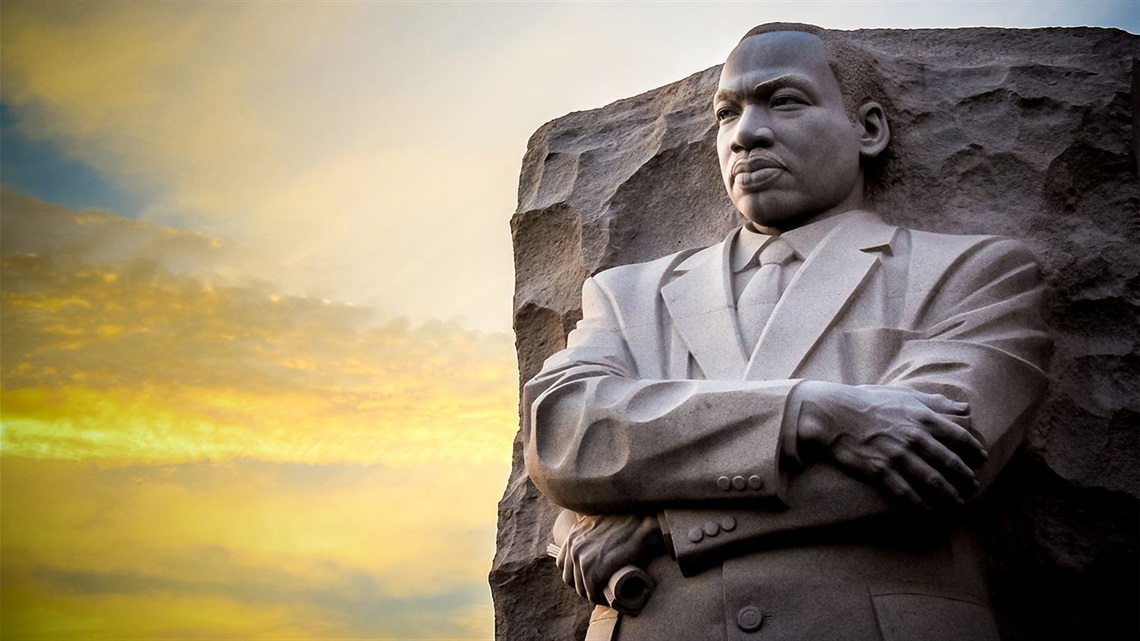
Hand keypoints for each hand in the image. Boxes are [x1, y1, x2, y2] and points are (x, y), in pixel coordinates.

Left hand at [556, 513, 662, 605]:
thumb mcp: (600, 521)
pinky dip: (598, 598)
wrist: (642, 526)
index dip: (573, 574)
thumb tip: (594, 542)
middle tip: (597, 590)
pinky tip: (606, 598)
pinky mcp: (595, 570)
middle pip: (569, 577)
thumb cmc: (628, 523)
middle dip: (581, 586)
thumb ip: (591, 531)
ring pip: (580, 587)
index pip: (562, 562)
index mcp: (573, 535)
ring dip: (591, 594)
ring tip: (603, 595)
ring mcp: (583, 559)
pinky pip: (592, 592)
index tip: (586, 578)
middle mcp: (574, 546)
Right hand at [794, 381, 985, 510]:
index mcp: (922, 417)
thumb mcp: (904, 395)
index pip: (960, 437)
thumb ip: (936, 402)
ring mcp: (897, 456)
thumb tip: (966, 408)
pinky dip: (921, 505)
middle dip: (966, 479)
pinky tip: (929, 511)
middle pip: (951, 464)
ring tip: (958, 504)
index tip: (981, 460)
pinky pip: (907, 493)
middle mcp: (914, 437)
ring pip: (933, 482)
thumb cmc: (868, 401)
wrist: (832, 414)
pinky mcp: (880, 471)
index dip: (974, 451)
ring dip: (950, 496)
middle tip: (973, 488)